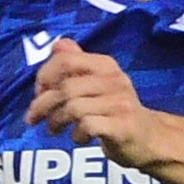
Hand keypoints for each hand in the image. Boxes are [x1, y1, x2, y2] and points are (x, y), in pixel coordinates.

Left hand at [26, 39, 160, 163]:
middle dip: (43, 104)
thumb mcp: (97, 83)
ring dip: (56, 121)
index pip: (66, 60)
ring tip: (54, 130)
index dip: (44, 76)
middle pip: (66, 87)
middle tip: (35, 118)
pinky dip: (77, 134)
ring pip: (73, 108)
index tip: (38, 92)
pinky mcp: (123, 126)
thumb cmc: (115, 110)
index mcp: (106, 65)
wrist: (148, 138)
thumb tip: (57, 44)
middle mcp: (115, 80)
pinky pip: (87, 125)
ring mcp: (121, 103)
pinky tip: (79, 138)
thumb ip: (77, 64)